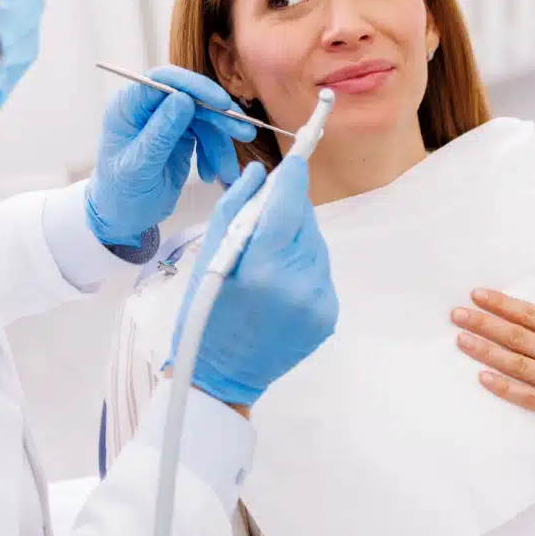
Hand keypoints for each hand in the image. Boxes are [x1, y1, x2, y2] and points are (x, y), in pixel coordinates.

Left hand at [87, 65, 256, 245]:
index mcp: (128, 106)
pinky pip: (207, 135)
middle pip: (192, 96)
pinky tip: (213, 175)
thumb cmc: (122, 194)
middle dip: (220, 117)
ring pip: (205, 118)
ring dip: (221, 143)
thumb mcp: (141, 166)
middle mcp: (148, 106)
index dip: (196, 87)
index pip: (164, 80)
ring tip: (228, 172)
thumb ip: (161, 132)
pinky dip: (215, 154)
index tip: (222, 104)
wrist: (124, 216)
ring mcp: (166, 119)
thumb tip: (183, 98)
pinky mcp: (181, 134)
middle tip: (245, 133)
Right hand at [170, 156, 338, 405]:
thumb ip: (234, 207)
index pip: (289, 203)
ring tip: (267, 260)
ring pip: (316, 246)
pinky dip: (304, 268)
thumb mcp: (209, 256)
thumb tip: (259, 174)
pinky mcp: (329, 316)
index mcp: (264, 267)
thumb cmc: (205, 312)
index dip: (293, 178)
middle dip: (288, 213)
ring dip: (296, 241)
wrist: (221, 375)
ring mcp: (318, 302)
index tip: (295, 161)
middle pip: (306, 222)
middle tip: (264, 222)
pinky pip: (321, 273)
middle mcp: (299, 283)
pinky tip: (280, 282)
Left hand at [452, 266, 534, 444]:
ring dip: (488, 352)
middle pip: (520, 338)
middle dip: (485, 324)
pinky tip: (483, 377)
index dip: (503, 304)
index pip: (534, 316)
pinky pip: (530, 398)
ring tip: (461, 341)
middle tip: (456, 315)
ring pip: (520, 366)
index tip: (477, 295)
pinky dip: (506, 388)